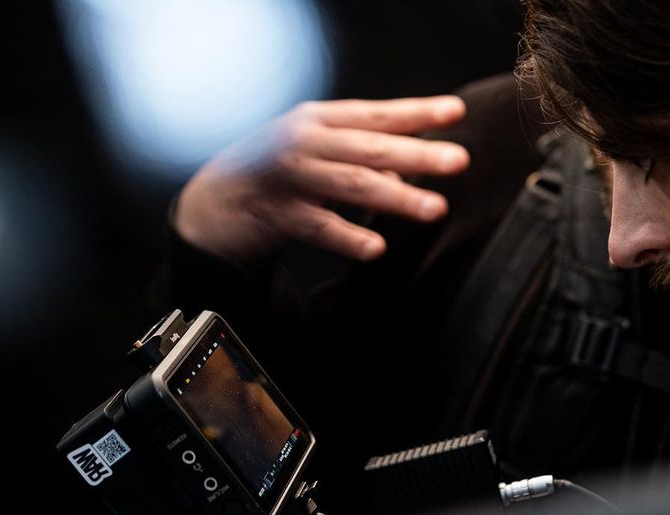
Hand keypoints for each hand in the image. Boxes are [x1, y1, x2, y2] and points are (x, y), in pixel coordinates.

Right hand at [174, 96, 469, 261]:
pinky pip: (317, 226)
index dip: (416, 112)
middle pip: (369, 147)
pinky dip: (347, 237)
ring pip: (350, 185)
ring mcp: (288, 176)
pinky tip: (376, 247)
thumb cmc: (277, 175)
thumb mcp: (318, 154)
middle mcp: (303, 141)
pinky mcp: (274, 214)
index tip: (456, 112)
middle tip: (459, 160)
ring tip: (434, 208)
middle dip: (417, 153)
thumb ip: (362, 157)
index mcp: (318, 120)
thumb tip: (412, 165)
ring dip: (396, 196)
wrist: (211, 203)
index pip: (376, 114)